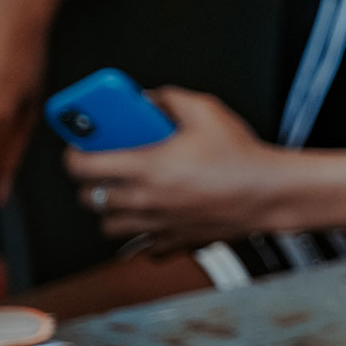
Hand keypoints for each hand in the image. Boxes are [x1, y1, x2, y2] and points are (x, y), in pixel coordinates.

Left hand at [65, 87, 289, 254]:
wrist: (271, 193)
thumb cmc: (241, 156)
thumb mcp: (206, 111)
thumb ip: (169, 98)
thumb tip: (147, 100)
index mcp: (146, 167)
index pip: (82, 166)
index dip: (74, 153)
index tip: (80, 146)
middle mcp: (144, 200)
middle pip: (89, 199)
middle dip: (93, 182)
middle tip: (109, 167)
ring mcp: (156, 226)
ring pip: (108, 226)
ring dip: (113, 210)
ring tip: (130, 193)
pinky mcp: (172, 242)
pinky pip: (141, 246)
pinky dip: (142, 234)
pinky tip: (156, 215)